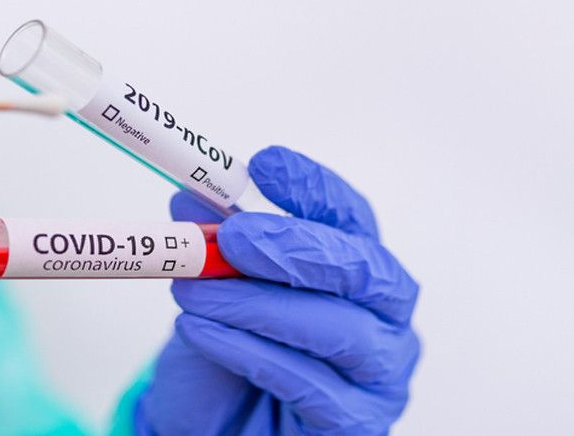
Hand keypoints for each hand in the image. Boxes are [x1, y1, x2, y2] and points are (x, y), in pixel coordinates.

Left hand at [137, 146, 419, 434]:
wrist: (212, 429)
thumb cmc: (226, 357)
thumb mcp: (210, 292)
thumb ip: (209, 246)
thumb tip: (189, 198)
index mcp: (357, 272)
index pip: (352, 219)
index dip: (314, 190)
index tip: (265, 164)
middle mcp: (384, 320)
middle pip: (366, 271)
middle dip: (296, 247)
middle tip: (233, 237)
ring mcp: (379, 377)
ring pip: (339, 330)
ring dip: (258, 304)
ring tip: (193, 292)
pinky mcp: (355, 426)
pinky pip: (310, 385)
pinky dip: (250, 351)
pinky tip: (203, 332)